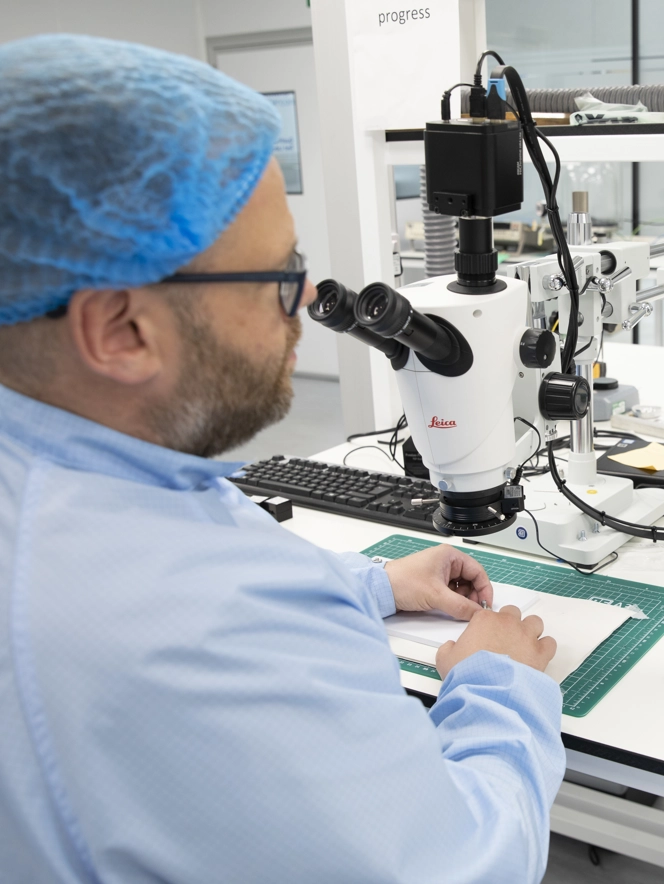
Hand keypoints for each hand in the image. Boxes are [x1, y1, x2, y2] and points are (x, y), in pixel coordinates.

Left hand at [384, 544, 492, 620]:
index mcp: (449, 556)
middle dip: (473, 596)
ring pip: (461, 588)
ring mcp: (439, 573)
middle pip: (470, 580)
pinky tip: (451, 609)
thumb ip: (460, 606)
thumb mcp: (436, 595)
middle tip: (473, 610)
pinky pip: (451, 593)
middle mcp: (445, 562)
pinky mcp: (432, 585)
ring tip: (460, 610)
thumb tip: (477, 613)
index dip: (484, 589)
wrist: (381, 590)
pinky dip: (454, 602)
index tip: (486, 605)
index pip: (477, 571)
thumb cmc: (402, 582)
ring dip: (463, 600)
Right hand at [436, 605, 556, 677]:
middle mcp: (507, 622)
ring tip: (523, 648)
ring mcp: (526, 636)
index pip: (488, 613)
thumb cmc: (465, 673)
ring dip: (530, 632)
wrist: (487, 692)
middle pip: (513, 613)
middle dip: (510, 624)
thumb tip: (452, 647)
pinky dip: (544, 648)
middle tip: (504, 642)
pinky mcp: (541, 652)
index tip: (485, 638)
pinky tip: (536, 658)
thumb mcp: (445, 658)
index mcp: (484, 620)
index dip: (487, 626)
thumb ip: (449, 647)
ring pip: (535, 622)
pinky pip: (549, 642)